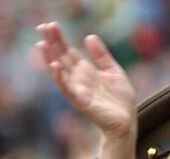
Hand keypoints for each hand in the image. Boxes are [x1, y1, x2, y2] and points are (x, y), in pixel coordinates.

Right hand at [36, 22, 135, 149]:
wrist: (127, 121)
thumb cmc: (120, 99)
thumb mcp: (113, 71)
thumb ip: (101, 55)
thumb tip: (89, 36)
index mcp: (85, 71)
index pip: (68, 51)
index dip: (59, 39)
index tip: (50, 24)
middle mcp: (78, 79)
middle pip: (61, 58)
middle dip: (52, 43)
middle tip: (42, 26)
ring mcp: (78, 90)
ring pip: (60, 72)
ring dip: (50, 58)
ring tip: (42, 44)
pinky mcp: (82, 102)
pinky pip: (68, 89)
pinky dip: (61, 78)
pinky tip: (55, 66)